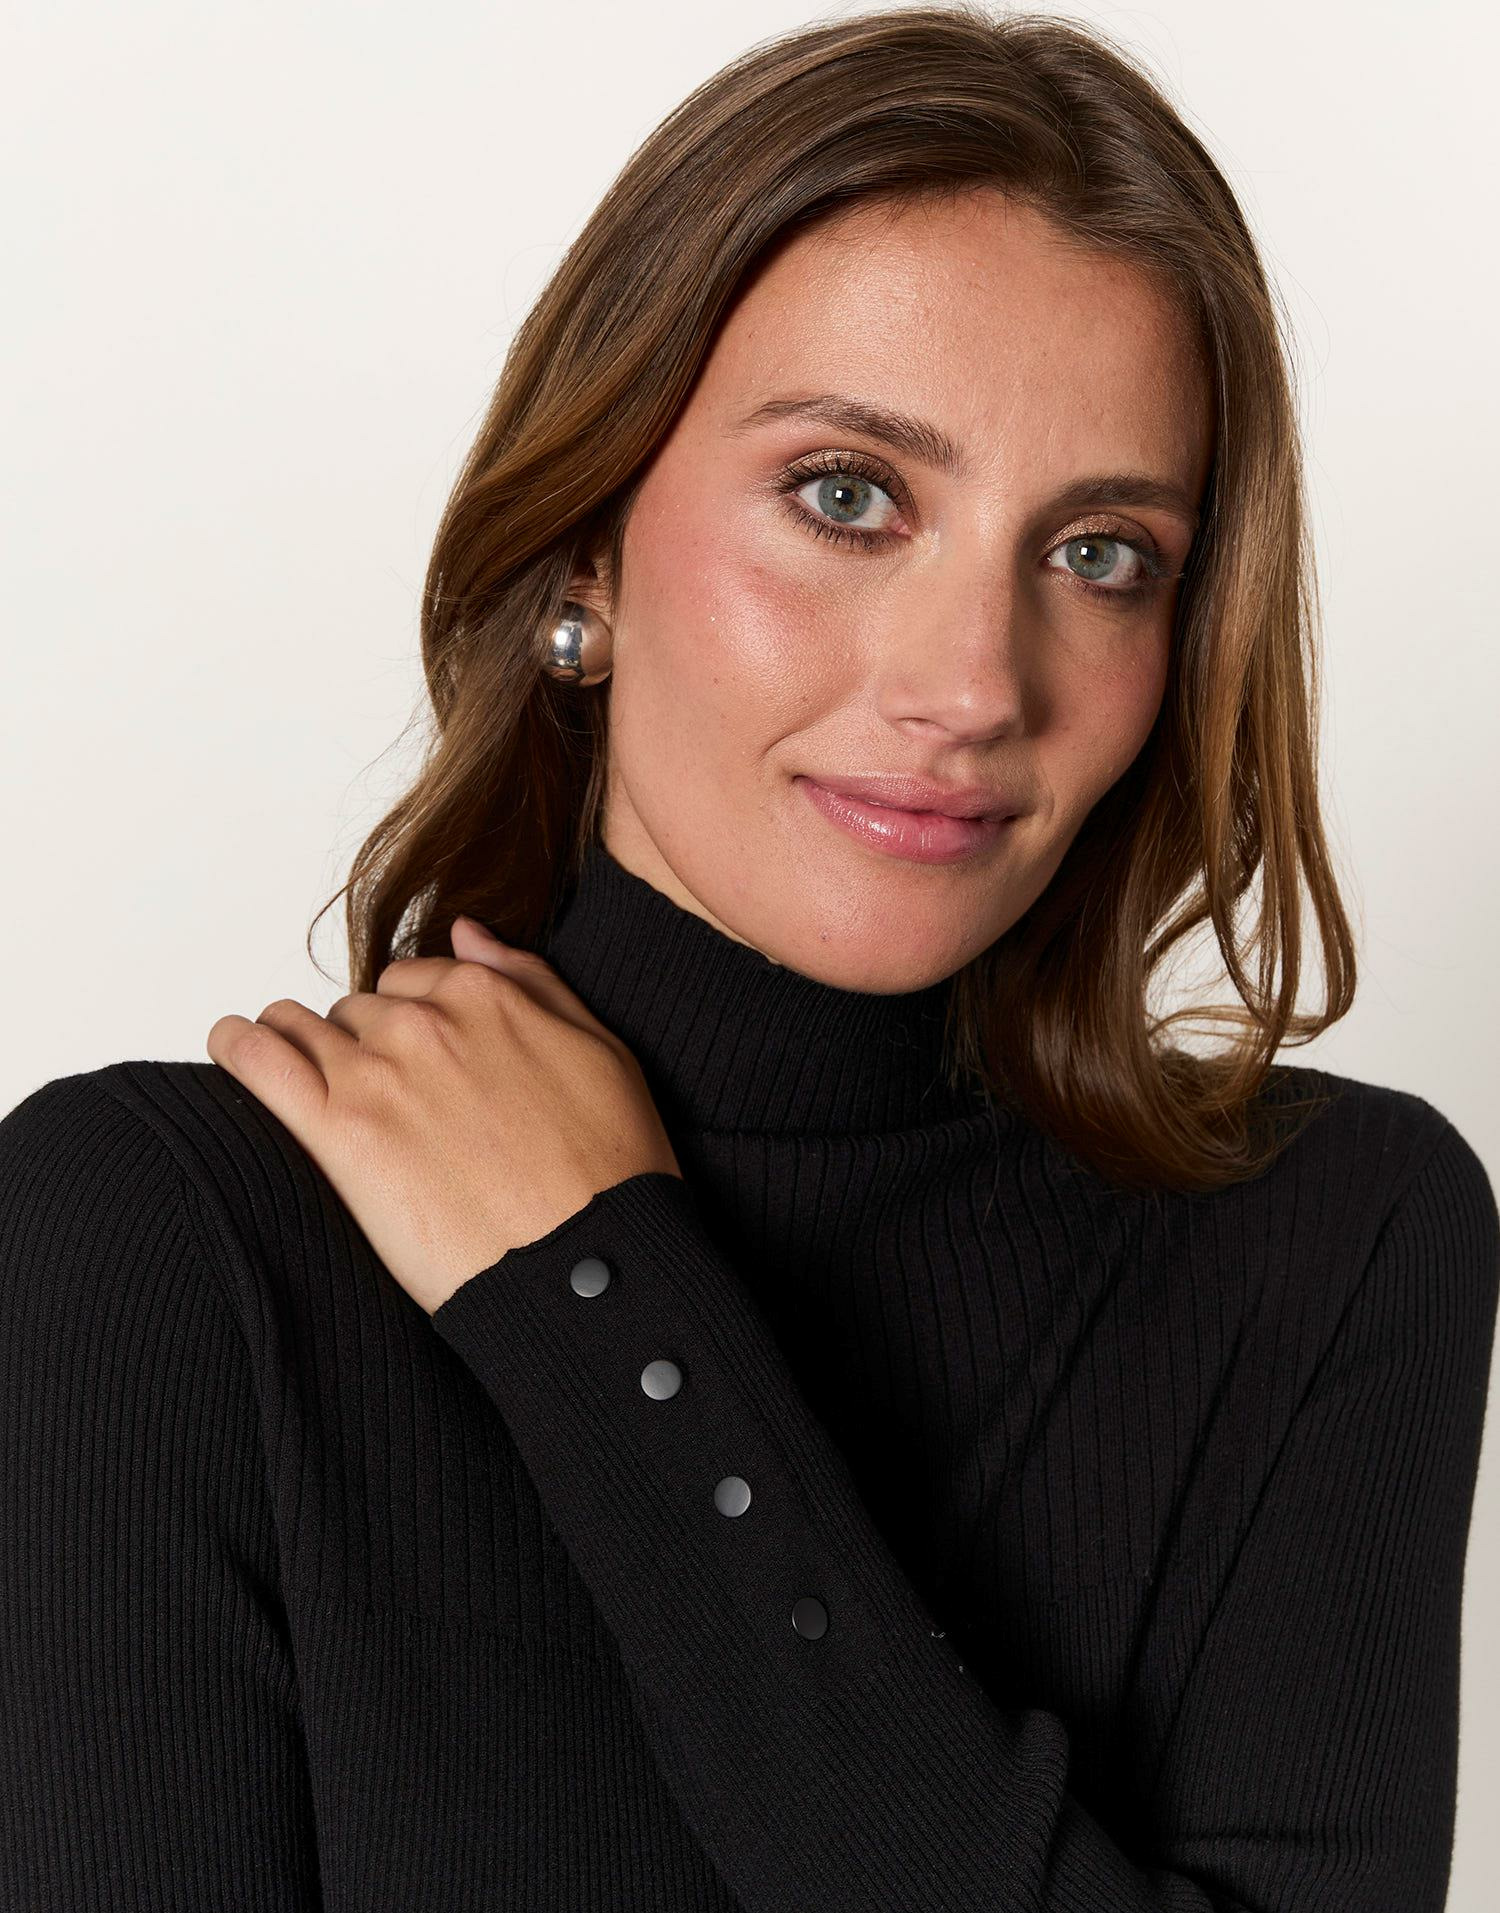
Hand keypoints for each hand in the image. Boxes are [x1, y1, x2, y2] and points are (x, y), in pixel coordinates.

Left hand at [204, 917, 682, 1315]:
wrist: (587, 1261)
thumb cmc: (608, 1169)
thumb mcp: (600, 1049)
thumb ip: (530, 980)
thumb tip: (468, 934)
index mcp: (486, 995)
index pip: (415, 979)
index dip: (413, 1017)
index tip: (415, 1056)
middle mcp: (425, 1021)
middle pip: (360, 1010)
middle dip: (363, 1042)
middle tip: (381, 1097)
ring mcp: (377, 1073)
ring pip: (305, 1028)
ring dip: (298, 1042)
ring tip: (297, 1072)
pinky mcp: (339, 1132)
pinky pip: (260, 1062)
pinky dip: (239, 1046)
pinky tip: (233, 1047)